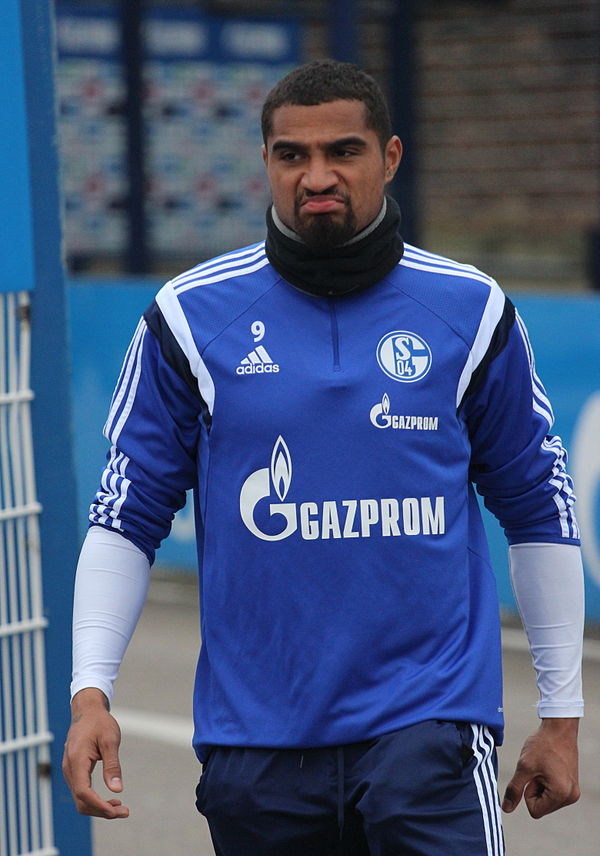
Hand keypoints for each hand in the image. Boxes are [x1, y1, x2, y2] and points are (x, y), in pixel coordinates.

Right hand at [62, 688, 129, 818]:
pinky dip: (95, 800)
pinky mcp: (74, 772)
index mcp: (77, 761)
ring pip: (80, 800)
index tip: (117, 811)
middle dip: (102, 811)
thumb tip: (118, 789)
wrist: (86, 711)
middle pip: (81, 801)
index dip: (99, 806)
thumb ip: (113, 765)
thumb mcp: (110, 740)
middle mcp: (69, 770)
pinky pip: (81, 792)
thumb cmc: (100, 723)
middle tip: (125, 812)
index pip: (84, 793)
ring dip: (99, 808)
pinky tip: (111, 800)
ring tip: (121, 808)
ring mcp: (69, 772)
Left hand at [502, 718, 579, 818]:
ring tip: (544, 766)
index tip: (533, 774)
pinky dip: (546, 781)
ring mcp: (573, 791)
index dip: (528, 792)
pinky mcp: (571, 784)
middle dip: (535, 788)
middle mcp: (571, 797)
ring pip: (546, 799)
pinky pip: (553, 792)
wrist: (558, 728)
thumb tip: (505, 809)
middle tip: (538, 768)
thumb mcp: (524, 767)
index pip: (535, 811)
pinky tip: (548, 766)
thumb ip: (514, 789)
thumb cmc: (542, 745)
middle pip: (542, 806)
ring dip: (540, 785)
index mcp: (561, 795)